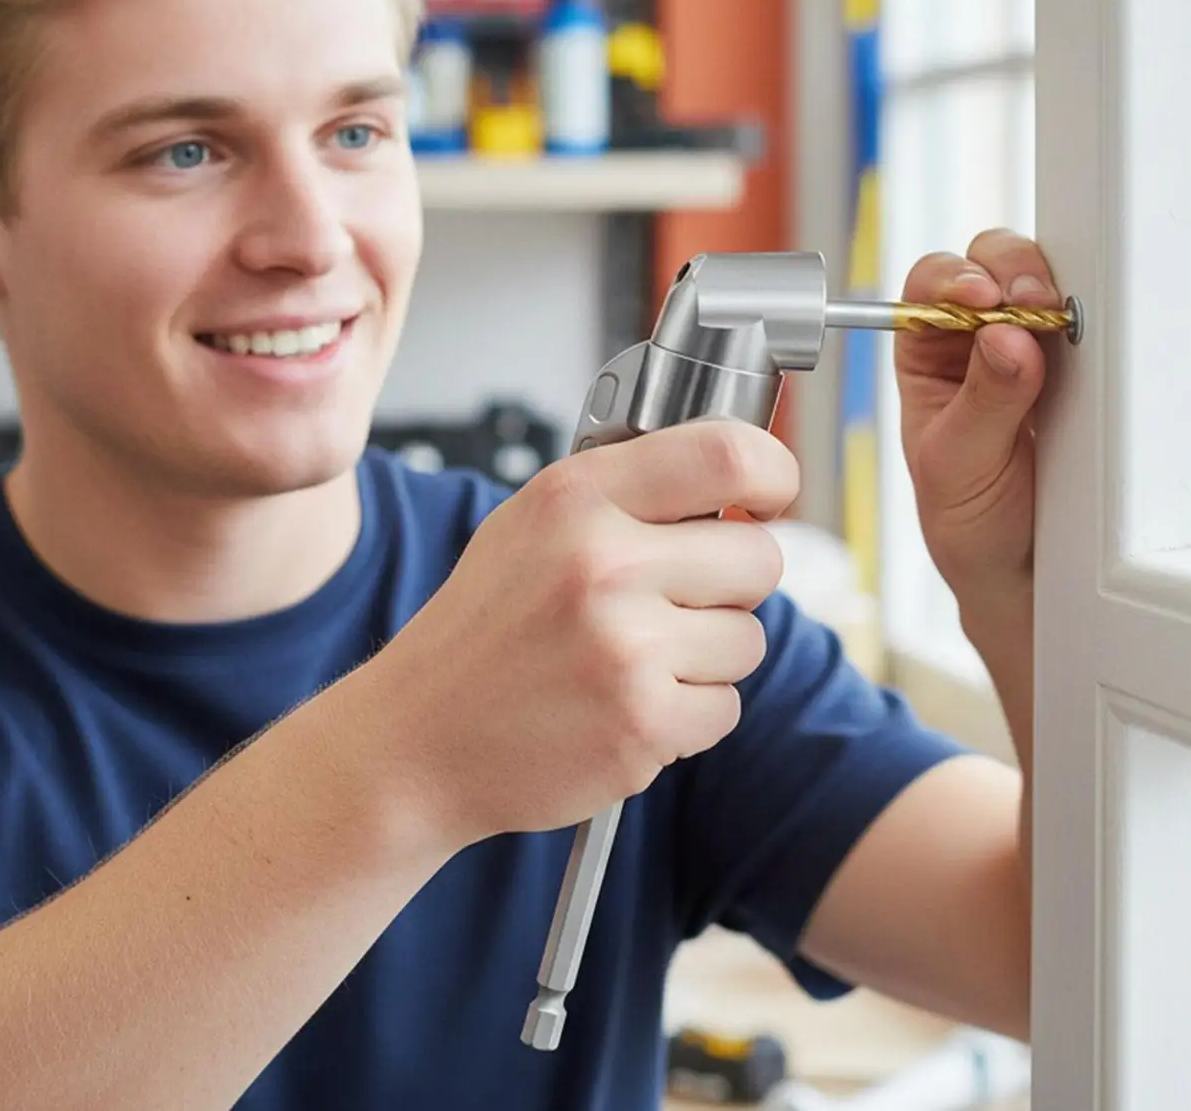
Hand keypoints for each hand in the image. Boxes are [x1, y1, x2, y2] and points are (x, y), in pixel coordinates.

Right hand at [357, 420, 798, 850]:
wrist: (418, 737)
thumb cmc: (485, 628)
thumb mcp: (533, 522)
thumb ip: (629, 492)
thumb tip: (739, 477)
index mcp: (575, 496)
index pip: (727, 454)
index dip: (772, 473)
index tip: (767, 496)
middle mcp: (602, 562)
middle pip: (759, 556)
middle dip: (734, 582)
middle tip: (675, 600)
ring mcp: (624, 646)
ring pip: (749, 638)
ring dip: (708, 655)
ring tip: (632, 659)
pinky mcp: (642, 723)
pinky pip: (726, 708)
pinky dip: (688, 715)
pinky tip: (623, 705)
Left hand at [896, 230, 1061, 614]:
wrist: (1024, 571)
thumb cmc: (969, 519)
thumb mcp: (957, 464)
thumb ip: (981, 403)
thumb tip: (1004, 338)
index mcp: (925, 355)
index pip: (927, 288)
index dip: (951, 280)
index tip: (978, 297)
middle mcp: (975, 342)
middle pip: (988, 266)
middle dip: (1009, 271)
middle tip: (1030, 300)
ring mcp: (1035, 351)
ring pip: (1043, 286)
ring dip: (1054, 289)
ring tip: (1061, 318)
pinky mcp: (1084, 370)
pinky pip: (1089, 328)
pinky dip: (1093, 321)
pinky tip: (1093, 337)